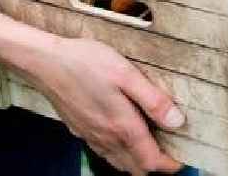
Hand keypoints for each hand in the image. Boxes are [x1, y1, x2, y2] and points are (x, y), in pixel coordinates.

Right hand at [0, 6, 184, 174]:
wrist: (45, 62)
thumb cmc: (87, 63)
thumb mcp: (127, 74)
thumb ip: (153, 100)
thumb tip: (177, 122)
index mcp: (122, 126)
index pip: (150, 161)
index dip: (169, 164)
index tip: (182, 158)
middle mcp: (106, 137)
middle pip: (135, 168)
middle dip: (154, 165)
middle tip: (170, 150)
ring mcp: (90, 136)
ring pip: (118, 162)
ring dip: (136, 161)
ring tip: (151, 145)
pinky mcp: (79, 129)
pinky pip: (103, 152)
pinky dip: (118, 153)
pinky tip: (121, 137)